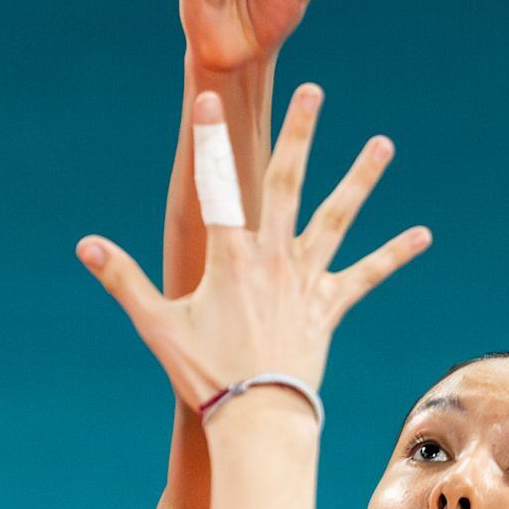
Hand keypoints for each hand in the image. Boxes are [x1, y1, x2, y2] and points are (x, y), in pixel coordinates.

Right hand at [80, 87, 424, 406]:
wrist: (257, 417)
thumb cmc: (204, 374)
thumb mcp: (156, 324)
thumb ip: (124, 280)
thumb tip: (85, 245)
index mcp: (229, 257)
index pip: (216, 186)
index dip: (210, 141)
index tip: (208, 98)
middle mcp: (273, 257)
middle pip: (288, 182)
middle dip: (299, 134)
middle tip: (313, 91)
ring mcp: (306, 278)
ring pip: (338, 217)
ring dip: (361, 178)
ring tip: (383, 143)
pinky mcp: (330, 305)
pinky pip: (367, 274)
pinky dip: (394, 254)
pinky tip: (423, 234)